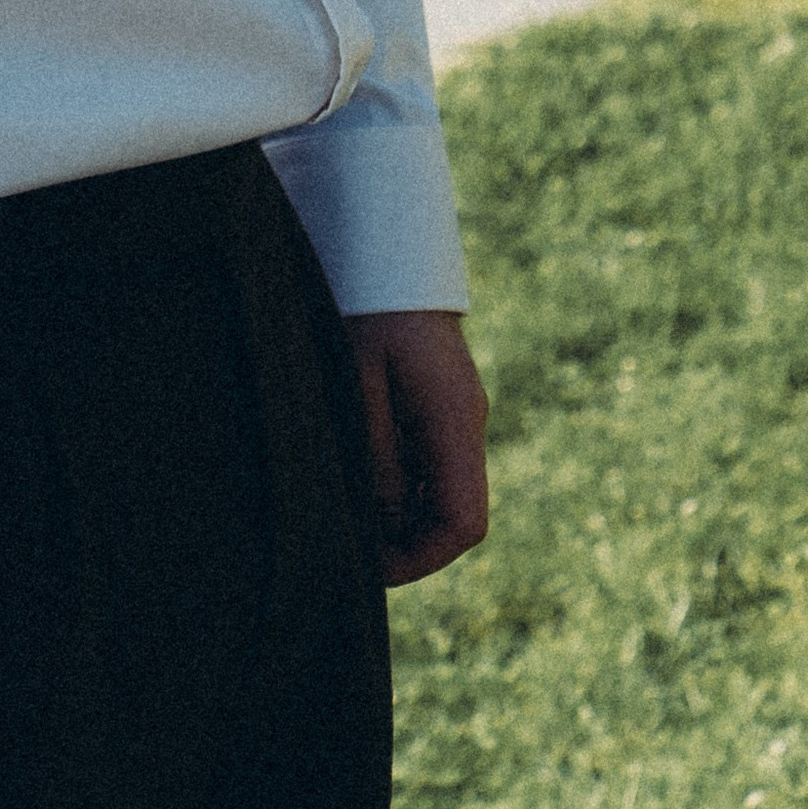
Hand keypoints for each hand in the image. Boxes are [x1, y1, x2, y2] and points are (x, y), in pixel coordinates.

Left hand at [345, 307, 488, 582]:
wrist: (382, 239)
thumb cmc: (364, 306)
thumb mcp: (357, 383)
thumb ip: (377, 459)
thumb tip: (386, 528)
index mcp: (455, 420)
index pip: (464, 524)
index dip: (421, 560)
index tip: (368, 568)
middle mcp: (466, 421)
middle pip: (454, 514)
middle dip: (407, 543)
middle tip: (346, 546)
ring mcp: (455, 409)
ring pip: (438, 490)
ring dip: (399, 513)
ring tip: (341, 511)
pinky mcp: (437, 397)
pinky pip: (426, 460)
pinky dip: (396, 482)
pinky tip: (352, 472)